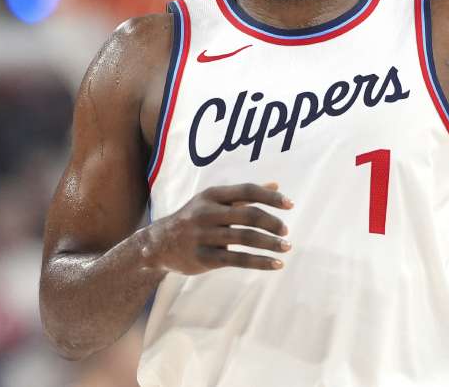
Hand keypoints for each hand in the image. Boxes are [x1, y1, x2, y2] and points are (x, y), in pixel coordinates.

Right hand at [141, 182, 292, 274]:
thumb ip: (244, 194)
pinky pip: (237, 260)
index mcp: (211, 195)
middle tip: (286, 231)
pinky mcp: (203, 258)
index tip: (290, 204)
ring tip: (286, 248)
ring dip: (269, 244)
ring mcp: (203, 236)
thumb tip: (276, 184)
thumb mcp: (213, 201)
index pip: (247, 191)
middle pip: (248, 215)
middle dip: (271, 223)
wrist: (158, 245)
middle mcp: (206, 213)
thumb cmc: (194, 219)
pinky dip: (259, 262)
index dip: (270, 197)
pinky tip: (275, 264)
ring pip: (244, 238)